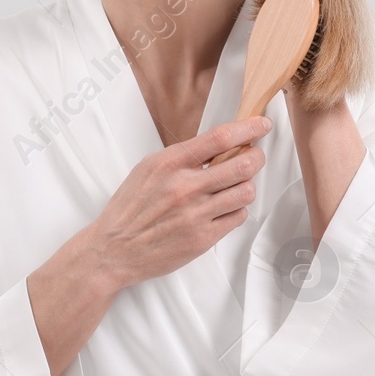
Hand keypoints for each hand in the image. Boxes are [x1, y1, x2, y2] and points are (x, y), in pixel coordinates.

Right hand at [85, 116, 270, 289]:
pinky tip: (223, 209)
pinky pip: (238, 217)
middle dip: (257, 157)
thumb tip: (219, 144)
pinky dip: (236, 210)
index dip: (248, 128)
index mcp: (170, 164)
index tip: (261, 124)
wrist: (113, 250)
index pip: (220, 138)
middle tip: (255, 156)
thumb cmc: (130, 210)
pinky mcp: (203, 238)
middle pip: (244, 164)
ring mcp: (196, 214)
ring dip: (247, 185)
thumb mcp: (148, 169)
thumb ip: (183, 157)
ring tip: (235, 186)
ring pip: (246, 191)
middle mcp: (186, 187)